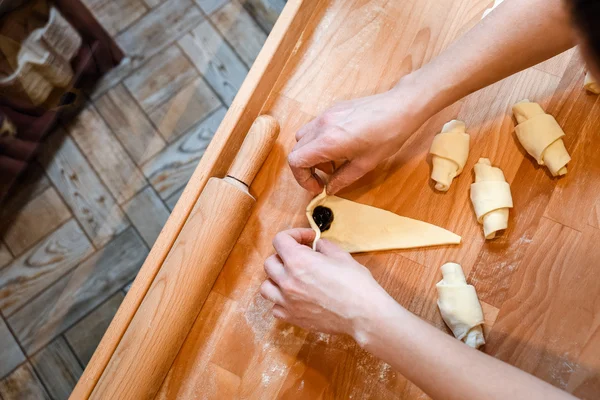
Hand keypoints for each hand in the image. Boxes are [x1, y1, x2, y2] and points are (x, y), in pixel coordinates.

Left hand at [260, 228, 389, 336]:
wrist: (364, 314)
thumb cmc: (356, 285)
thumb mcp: (341, 256)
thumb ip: (324, 247)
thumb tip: (316, 245)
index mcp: (298, 261)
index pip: (280, 240)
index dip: (294, 235)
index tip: (307, 239)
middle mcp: (287, 280)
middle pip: (269, 262)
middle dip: (284, 256)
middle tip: (300, 258)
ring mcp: (287, 301)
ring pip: (266, 286)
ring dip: (276, 279)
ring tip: (292, 278)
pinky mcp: (292, 317)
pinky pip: (275, 307)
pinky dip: (281, 301)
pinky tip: (295, 298)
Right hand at [287, 80, 429, 193]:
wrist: (400, 108)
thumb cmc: (387, 135)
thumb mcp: (365, 165)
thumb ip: (342, 179)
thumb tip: (330, 189)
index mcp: (328, 142)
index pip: (296, 161)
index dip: (302, 178)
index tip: (316, 186)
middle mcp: (321, 126)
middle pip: (296, 150)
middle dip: (306, 168)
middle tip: (324, 178)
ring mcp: (325, 115)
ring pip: (303, 138)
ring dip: (312, 154)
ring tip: (333, 161)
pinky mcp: (332, 109)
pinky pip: (315, 128)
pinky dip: (319, 141)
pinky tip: (339, 147)